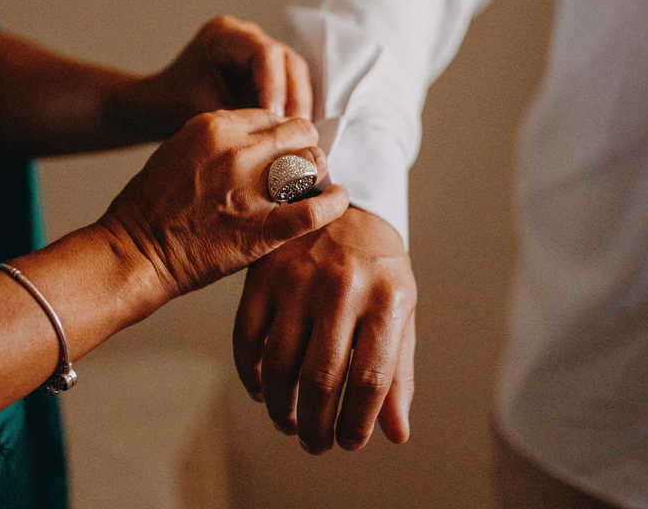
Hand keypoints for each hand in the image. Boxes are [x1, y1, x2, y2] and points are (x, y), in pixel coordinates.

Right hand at [100, 109, 348, 300]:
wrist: (135, 251)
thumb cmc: (149, 205)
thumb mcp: (179, 150)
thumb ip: (217, 139)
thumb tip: (254, 139)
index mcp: (213, 126)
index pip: (269, 114)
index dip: (279, 130)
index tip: (281, 146)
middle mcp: (235, 151)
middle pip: (297, 130)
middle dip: (304, 143)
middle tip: (304, 161)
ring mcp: (250, 189)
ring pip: (310, 163)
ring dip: (316, 171)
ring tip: (316, 182)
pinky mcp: (262, 228)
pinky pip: (314, 209)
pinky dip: (334, 203)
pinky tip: (339, 199)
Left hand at [131, 16, 311, 135]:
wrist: (160, 105)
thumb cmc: (173, 104)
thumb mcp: (203, 111)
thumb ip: (239, 117)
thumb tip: (276, 133)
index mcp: (224, 34)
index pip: (265, 54)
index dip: (275, 87)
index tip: (276, 120)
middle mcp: (246, 36)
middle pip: (288, 61)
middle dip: (294, 98)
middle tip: (295, 133)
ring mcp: (258, 51)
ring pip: (295, 73)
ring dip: (299, 104)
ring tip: (296, 137)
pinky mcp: (266, 70)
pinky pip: (290, 84)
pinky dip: (294, 107)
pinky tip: (293, 133)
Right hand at [232, 206, 415, 452]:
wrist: (345, 203)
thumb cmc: (379, 268)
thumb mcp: (401, 311)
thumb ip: (398, 372)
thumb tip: (395, 434)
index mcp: (386, 299)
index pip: (370, 380)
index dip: (357, 423)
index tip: (349, 442)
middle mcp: (341, 288)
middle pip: (321, 380)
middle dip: (316, 427)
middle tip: (315, 444)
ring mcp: (296, 280)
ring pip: (279, 365)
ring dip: (281, 408)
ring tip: (289, 424)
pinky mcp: (262, 275)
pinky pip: (246, 338)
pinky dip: (250, 375)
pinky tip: (262, 390)